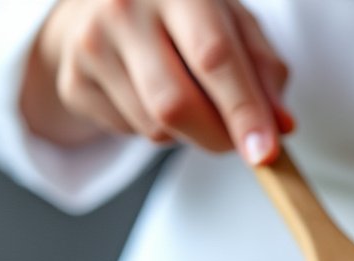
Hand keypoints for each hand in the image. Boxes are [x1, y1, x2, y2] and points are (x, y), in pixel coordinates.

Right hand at [20, 0, 292, 162]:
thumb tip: (280, 126)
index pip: (214, 57)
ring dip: (186, 132)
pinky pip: (129, 132)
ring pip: (154, 127)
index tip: (265, 153)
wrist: (104, 5)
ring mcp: (90, 45)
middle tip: (237, 141)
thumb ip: (263, 70)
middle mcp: (124, 8)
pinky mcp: (73, 82)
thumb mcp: (233, 24)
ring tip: (187, 94)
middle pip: (176, 104)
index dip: (243, 110)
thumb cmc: (183, 15)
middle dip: (217, 137)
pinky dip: (156, 130)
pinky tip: (151, 94)